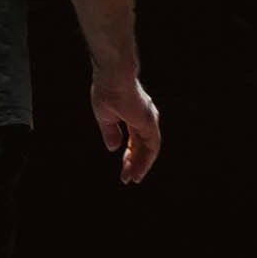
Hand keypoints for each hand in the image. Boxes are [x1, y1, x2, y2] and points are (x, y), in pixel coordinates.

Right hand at [92, 63, 164, 186]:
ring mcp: (149, 120)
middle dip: (135, 163)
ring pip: (149, 149)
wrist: (112, 78)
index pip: (135, 140)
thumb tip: (113, 148)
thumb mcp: (105, 117)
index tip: (124, 170)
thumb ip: (110, 133)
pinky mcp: (150, 123)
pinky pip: (152, 147)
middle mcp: (144, 118)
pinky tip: (138, 171)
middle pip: (142, 146)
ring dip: (141, 165)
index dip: (129, 155)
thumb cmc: (106, 91)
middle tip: (128, 179)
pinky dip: (145, 161)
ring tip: (133, 179)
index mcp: (133, 115)